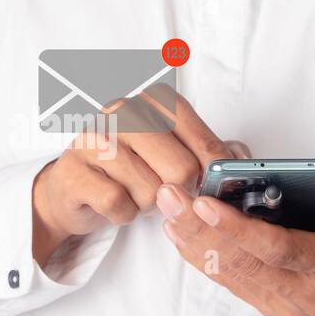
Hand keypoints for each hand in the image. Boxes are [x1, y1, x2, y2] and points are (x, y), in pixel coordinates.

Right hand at [32, 89, 246, 265]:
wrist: (72, 188)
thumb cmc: (129, 168)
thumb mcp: (174, 152)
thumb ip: (212, 151)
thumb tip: (242, 159)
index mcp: (153, 100)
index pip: (202, 138)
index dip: (214, 170)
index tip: (212, 184)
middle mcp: (122, 111)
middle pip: (181, 169)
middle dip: (177, 191)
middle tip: (162, 188)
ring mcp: (94, 138)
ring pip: (151, 191)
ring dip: (147, 204)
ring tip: (133, 192)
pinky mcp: (74, 170)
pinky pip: (119, 205)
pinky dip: (123, 215)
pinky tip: (115, 203)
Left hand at [156, 179, 314, 315]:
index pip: (281, 250)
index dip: (239, 229)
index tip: (204, 203)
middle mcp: (311, 295)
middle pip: (246, 264)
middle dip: (202, 230)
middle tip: (171, 197)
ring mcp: (290, 307)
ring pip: (234, 275)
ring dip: (196, 243)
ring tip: (168, 210)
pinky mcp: (274, 307)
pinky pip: (234, 282)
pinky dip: (205, 257)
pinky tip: (182, 233)